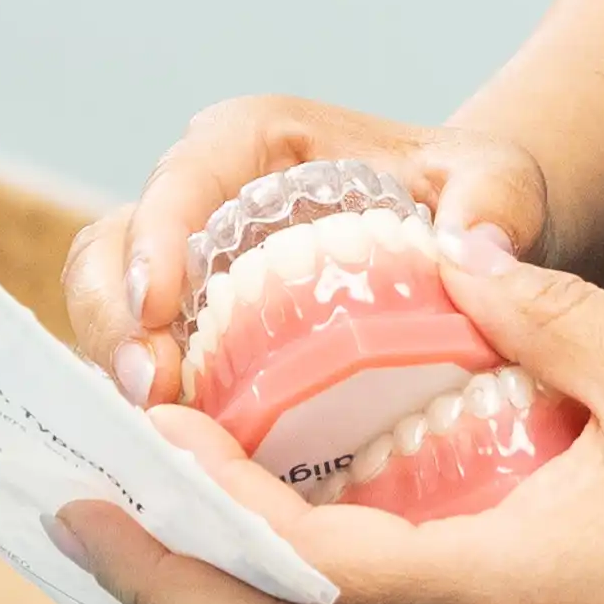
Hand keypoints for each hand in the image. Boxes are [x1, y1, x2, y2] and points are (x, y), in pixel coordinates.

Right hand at [61, 98, 551, 403]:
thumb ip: (494, 199)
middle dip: (113, 323)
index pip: (180, 179)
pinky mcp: (193, 335)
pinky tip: (177, 460)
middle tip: (152, 393)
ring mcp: (186, 272)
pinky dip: (148, 410)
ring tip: (158, 435)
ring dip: (117, 375)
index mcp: (252, 143)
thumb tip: (472, 250)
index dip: (153, 240)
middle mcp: (200, 200)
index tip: (159, 306)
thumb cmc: (467, 196)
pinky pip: (142, 366)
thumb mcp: (496, 182)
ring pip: (108, 312)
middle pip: (112, 250)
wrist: (460, 238)